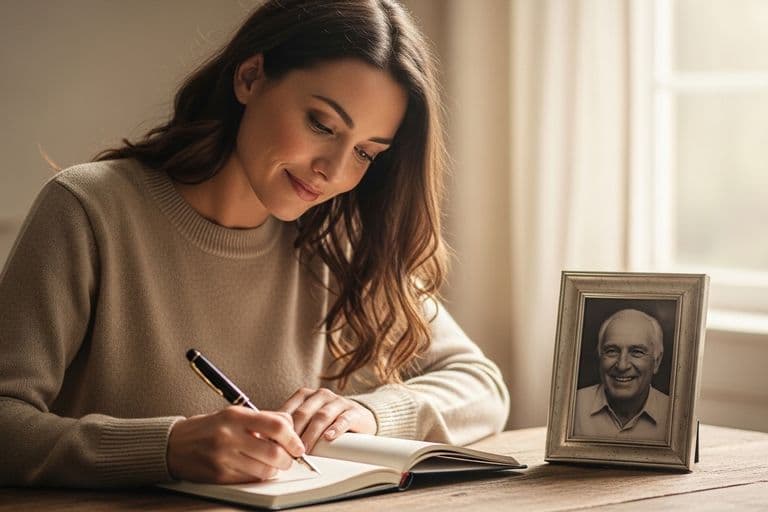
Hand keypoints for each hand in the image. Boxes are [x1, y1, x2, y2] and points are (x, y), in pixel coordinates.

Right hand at [167, 406, 304, 483]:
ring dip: (274, 470)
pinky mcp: (219, 476)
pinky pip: (249, 480)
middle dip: (288, 459)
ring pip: (264, 470)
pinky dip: (258, 476)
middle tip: (289, 459)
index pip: (276, 426)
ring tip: (272, 465)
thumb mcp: (233, 414)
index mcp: (235, 416)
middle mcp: (229, 436)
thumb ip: (261, 419)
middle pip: (274, 452)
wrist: (174, 445)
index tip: (298, 445)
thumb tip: (290, 425)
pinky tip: (256, 469)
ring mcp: (223, 457)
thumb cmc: (209, 428)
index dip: (293, 438)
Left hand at [278, 387, 376, 452]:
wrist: (359, 418)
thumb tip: (267, 441)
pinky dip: (335, 429)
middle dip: (294, 433)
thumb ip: (291, 427)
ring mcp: (338, 402)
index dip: (281, 427)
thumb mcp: (307, 420)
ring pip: (321, 416)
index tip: (274, 443)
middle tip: (287, 450)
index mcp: (306, 395)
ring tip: (305, 449)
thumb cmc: (328, 421)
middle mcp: (321, 395)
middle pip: (303, 413)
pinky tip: (329, 437)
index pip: (290, 408)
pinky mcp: (354, 411)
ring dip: (311, 434)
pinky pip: (343, 419)